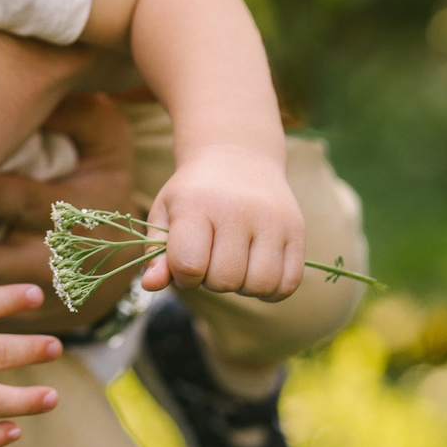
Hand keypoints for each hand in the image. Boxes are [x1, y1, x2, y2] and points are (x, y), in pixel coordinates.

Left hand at [0, 93, 134, 331]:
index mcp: (81, 207)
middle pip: (2, 262)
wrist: (135, 256)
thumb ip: (75, 114)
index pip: (32, 202)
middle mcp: (64, 255)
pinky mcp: (37, 317)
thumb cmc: (103, 181)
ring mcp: (51, 292)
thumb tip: (33, 86)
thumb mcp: (106, 141)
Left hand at [143, 146, 305, 298]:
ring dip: (242, 287)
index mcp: (197, 204)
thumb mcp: (166, 213)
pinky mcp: (297, 230)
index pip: (189, 265)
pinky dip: (270, 289)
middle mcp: (238, 209)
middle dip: (212, 280)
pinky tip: (256, 269)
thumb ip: (156, 253)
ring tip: (234, 263)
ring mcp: (273, 220)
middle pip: (225, 280)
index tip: (185, 262)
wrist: (238, 157)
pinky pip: (287, 284)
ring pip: (259, 286)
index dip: (184, 277)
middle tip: (211, 258)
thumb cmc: (194, 193)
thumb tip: (150, 285)